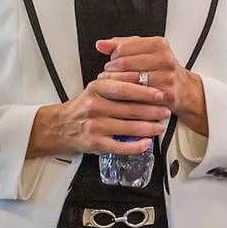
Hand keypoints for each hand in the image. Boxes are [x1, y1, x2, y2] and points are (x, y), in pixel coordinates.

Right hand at [27, 71, 169, 157]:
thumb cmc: (83, 107)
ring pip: (129, 128)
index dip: (145, 91)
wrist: (61, 126)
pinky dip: (136, 146)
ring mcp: (95, 126)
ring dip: (149, 128)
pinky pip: (121, 146)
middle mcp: (95, 106)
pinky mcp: (96, 143)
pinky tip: (147, 143)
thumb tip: (145, 81)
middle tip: (165, 110)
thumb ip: (116, 83)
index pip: (124, 88)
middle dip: (152, 110)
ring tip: (160, 126)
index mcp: (96, 89)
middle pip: (130, 109)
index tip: (160, 93)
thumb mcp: (95, 88)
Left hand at [98, 36, 207, 135]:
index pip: (124, 48)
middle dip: (111, 71)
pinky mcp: (165, 94)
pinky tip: (122, 96)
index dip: (112, 57)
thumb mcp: (144, 51)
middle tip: (107, 75)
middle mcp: (164, 59)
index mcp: (159, 44)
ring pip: (129, 81)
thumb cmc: (161, 68)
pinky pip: (138, 96)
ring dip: (115, 84)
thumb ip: (121, 45)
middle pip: (125, 64)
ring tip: (111, 85)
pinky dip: (126, 96)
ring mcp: (166, 77)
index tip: (111, 62)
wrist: (183, 89)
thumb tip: (101, 44)